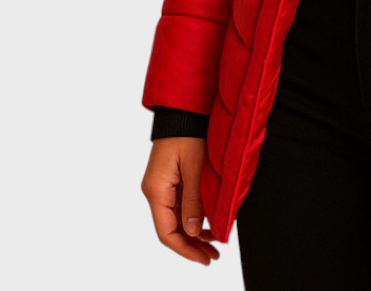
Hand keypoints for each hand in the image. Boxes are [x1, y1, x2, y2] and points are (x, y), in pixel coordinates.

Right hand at [141, 137, 220, 264]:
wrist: (184, 111)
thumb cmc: (188, 133)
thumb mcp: (194, 167)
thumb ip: (193, 200)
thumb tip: (193, 232)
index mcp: (156, 190)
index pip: (166, 232)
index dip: (185, 249)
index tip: (204, 259)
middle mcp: (155, 191)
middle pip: (171, 228)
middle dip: (192, 245)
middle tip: (213, 256)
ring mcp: (162, 186)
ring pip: (176, 219)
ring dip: (193, 233)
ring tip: (214, 244)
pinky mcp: (170, 180)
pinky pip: (179, 206)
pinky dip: (192, 217)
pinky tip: (207, 224)